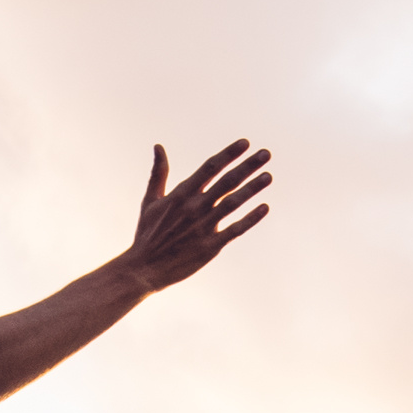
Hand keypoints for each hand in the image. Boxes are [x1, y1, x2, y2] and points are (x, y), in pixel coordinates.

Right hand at [119, 138, 273, 294]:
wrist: (143, 269)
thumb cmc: (146, 234)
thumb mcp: (150, 200)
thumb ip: (158, 172)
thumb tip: (158, 146)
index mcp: (181, 194)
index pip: (210, 168)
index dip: (229, 154)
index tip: (245, 143)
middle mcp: (194, 207)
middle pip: (226, 181)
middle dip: (248, 166)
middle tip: (266, 154)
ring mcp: (203, 227)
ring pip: (233, 203)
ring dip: (252, 188)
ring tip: (269, 176)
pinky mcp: (210, 246)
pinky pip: (235, 229)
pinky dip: (251, 218)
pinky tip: (265, 207)